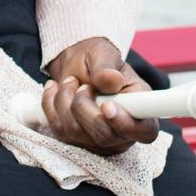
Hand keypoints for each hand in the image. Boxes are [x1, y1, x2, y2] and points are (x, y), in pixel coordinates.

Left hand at [40, 37, 159, 155]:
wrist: (76, 67)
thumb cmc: (97, 61)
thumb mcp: (102, 54)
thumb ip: (106, 67)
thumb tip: (112, 80)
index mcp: (143, 111)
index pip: (144, 131)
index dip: (126, 124)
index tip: (107, 106)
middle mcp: (124, 133)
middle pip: (104, 135)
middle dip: (84, 105)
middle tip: (82, 84)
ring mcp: (100, 141)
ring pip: (76, 132)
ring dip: (65, 100)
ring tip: (70, 82)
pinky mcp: (76, 141)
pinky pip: (58, 129)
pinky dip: (51, 104)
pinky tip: (55, 90)